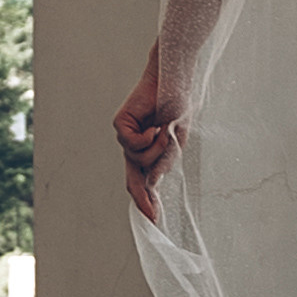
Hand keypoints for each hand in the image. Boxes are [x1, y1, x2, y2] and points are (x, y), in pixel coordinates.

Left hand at [115, 44, 186, 216]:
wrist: (173, 79)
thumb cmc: (175, 105)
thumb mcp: (175, 139)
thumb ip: (163, 160)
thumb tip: (152, 182)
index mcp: (148, 150)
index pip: (143, 179)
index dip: (147, 199)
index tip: (153, 218)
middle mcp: (134, 145)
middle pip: (132, 179)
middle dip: (142, 198)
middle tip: (152, 214)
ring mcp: (126, 135)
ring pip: (137, 160)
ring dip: (155, 150)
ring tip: (164, 131)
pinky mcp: (120, 124)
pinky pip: (132, 144)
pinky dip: (147, 138)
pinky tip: (154, 124)